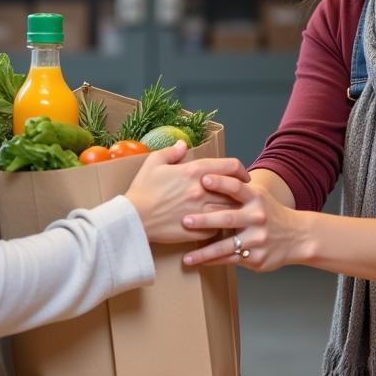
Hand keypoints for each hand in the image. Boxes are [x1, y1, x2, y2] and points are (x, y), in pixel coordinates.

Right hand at [125, 141, 249, 244]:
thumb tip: (184, 144)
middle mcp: (202, 191)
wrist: (132, 218)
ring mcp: (201, 212)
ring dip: (233, 209)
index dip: (240, 169)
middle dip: (239, 191)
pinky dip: (220, 226)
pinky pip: (219, 228)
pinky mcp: (197, 231)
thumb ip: (172, 152)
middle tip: (240, 193)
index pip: (230, 166)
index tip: (243, 175)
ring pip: (229, 210)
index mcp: (194, 171)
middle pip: (235, 189)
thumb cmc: (142, 189)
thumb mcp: (154, 163)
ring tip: (233, 209)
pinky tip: (217, 224)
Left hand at [181, 175, 309, 271]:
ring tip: (187, 257)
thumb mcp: (258, 195)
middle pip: (228, 218)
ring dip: (205, 252)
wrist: (297, 236)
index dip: (220, 182)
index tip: (203, 178)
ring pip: (226, 246)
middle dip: (205, 220)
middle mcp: (257, 217)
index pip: (236, 187)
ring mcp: (257, 239)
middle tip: (185, 220)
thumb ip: (236, 189)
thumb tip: (205, 174)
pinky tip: (199, 262)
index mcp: (256, 198)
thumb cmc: (269, 212)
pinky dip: (213, 262)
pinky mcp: (256, 258)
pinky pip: (230, 260)